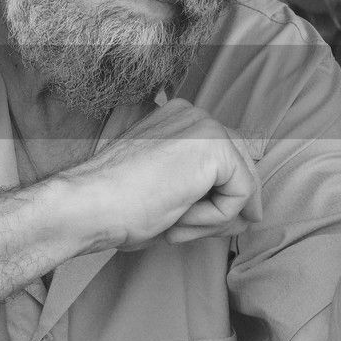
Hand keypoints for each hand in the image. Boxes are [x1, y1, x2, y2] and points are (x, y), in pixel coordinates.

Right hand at [41, 99, 262, 253]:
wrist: (89, 205)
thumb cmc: (115, 205)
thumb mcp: (165, 189)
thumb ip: (204, 190)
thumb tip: (252, 214)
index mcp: (176, 118)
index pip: (223, 160)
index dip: (216, 198)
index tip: (180, 219)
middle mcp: (194, 113)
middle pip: (241, 170)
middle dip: (223, 208)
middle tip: (179, 227)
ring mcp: (206, 126)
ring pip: (243, 185)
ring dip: (214, 217)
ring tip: (172, 222)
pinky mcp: (216, 147)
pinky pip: (242, 196)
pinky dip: (215, 219)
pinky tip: (177, 215)